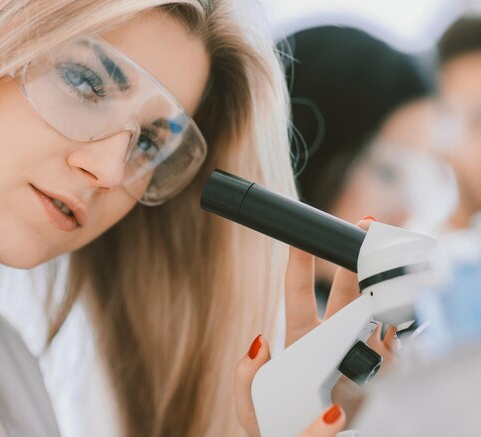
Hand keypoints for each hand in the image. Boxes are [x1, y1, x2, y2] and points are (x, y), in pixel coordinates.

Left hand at [234, 218, 396, 435]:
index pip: (298, 291)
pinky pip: (397, 342)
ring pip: (374, 310)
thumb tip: (259, 341)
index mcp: (301, 339)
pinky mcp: (388, 373)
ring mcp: (364, 354)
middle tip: (361, 231)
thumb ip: (247, 382)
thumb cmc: (281, 430)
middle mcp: (334, 340)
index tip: (300, 233)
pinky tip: (400, 309)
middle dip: (351, 261)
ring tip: (387, 267)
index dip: (299, 261)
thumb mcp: (253, 411)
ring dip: (381, 287)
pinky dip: (400, 322)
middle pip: (345, 292)